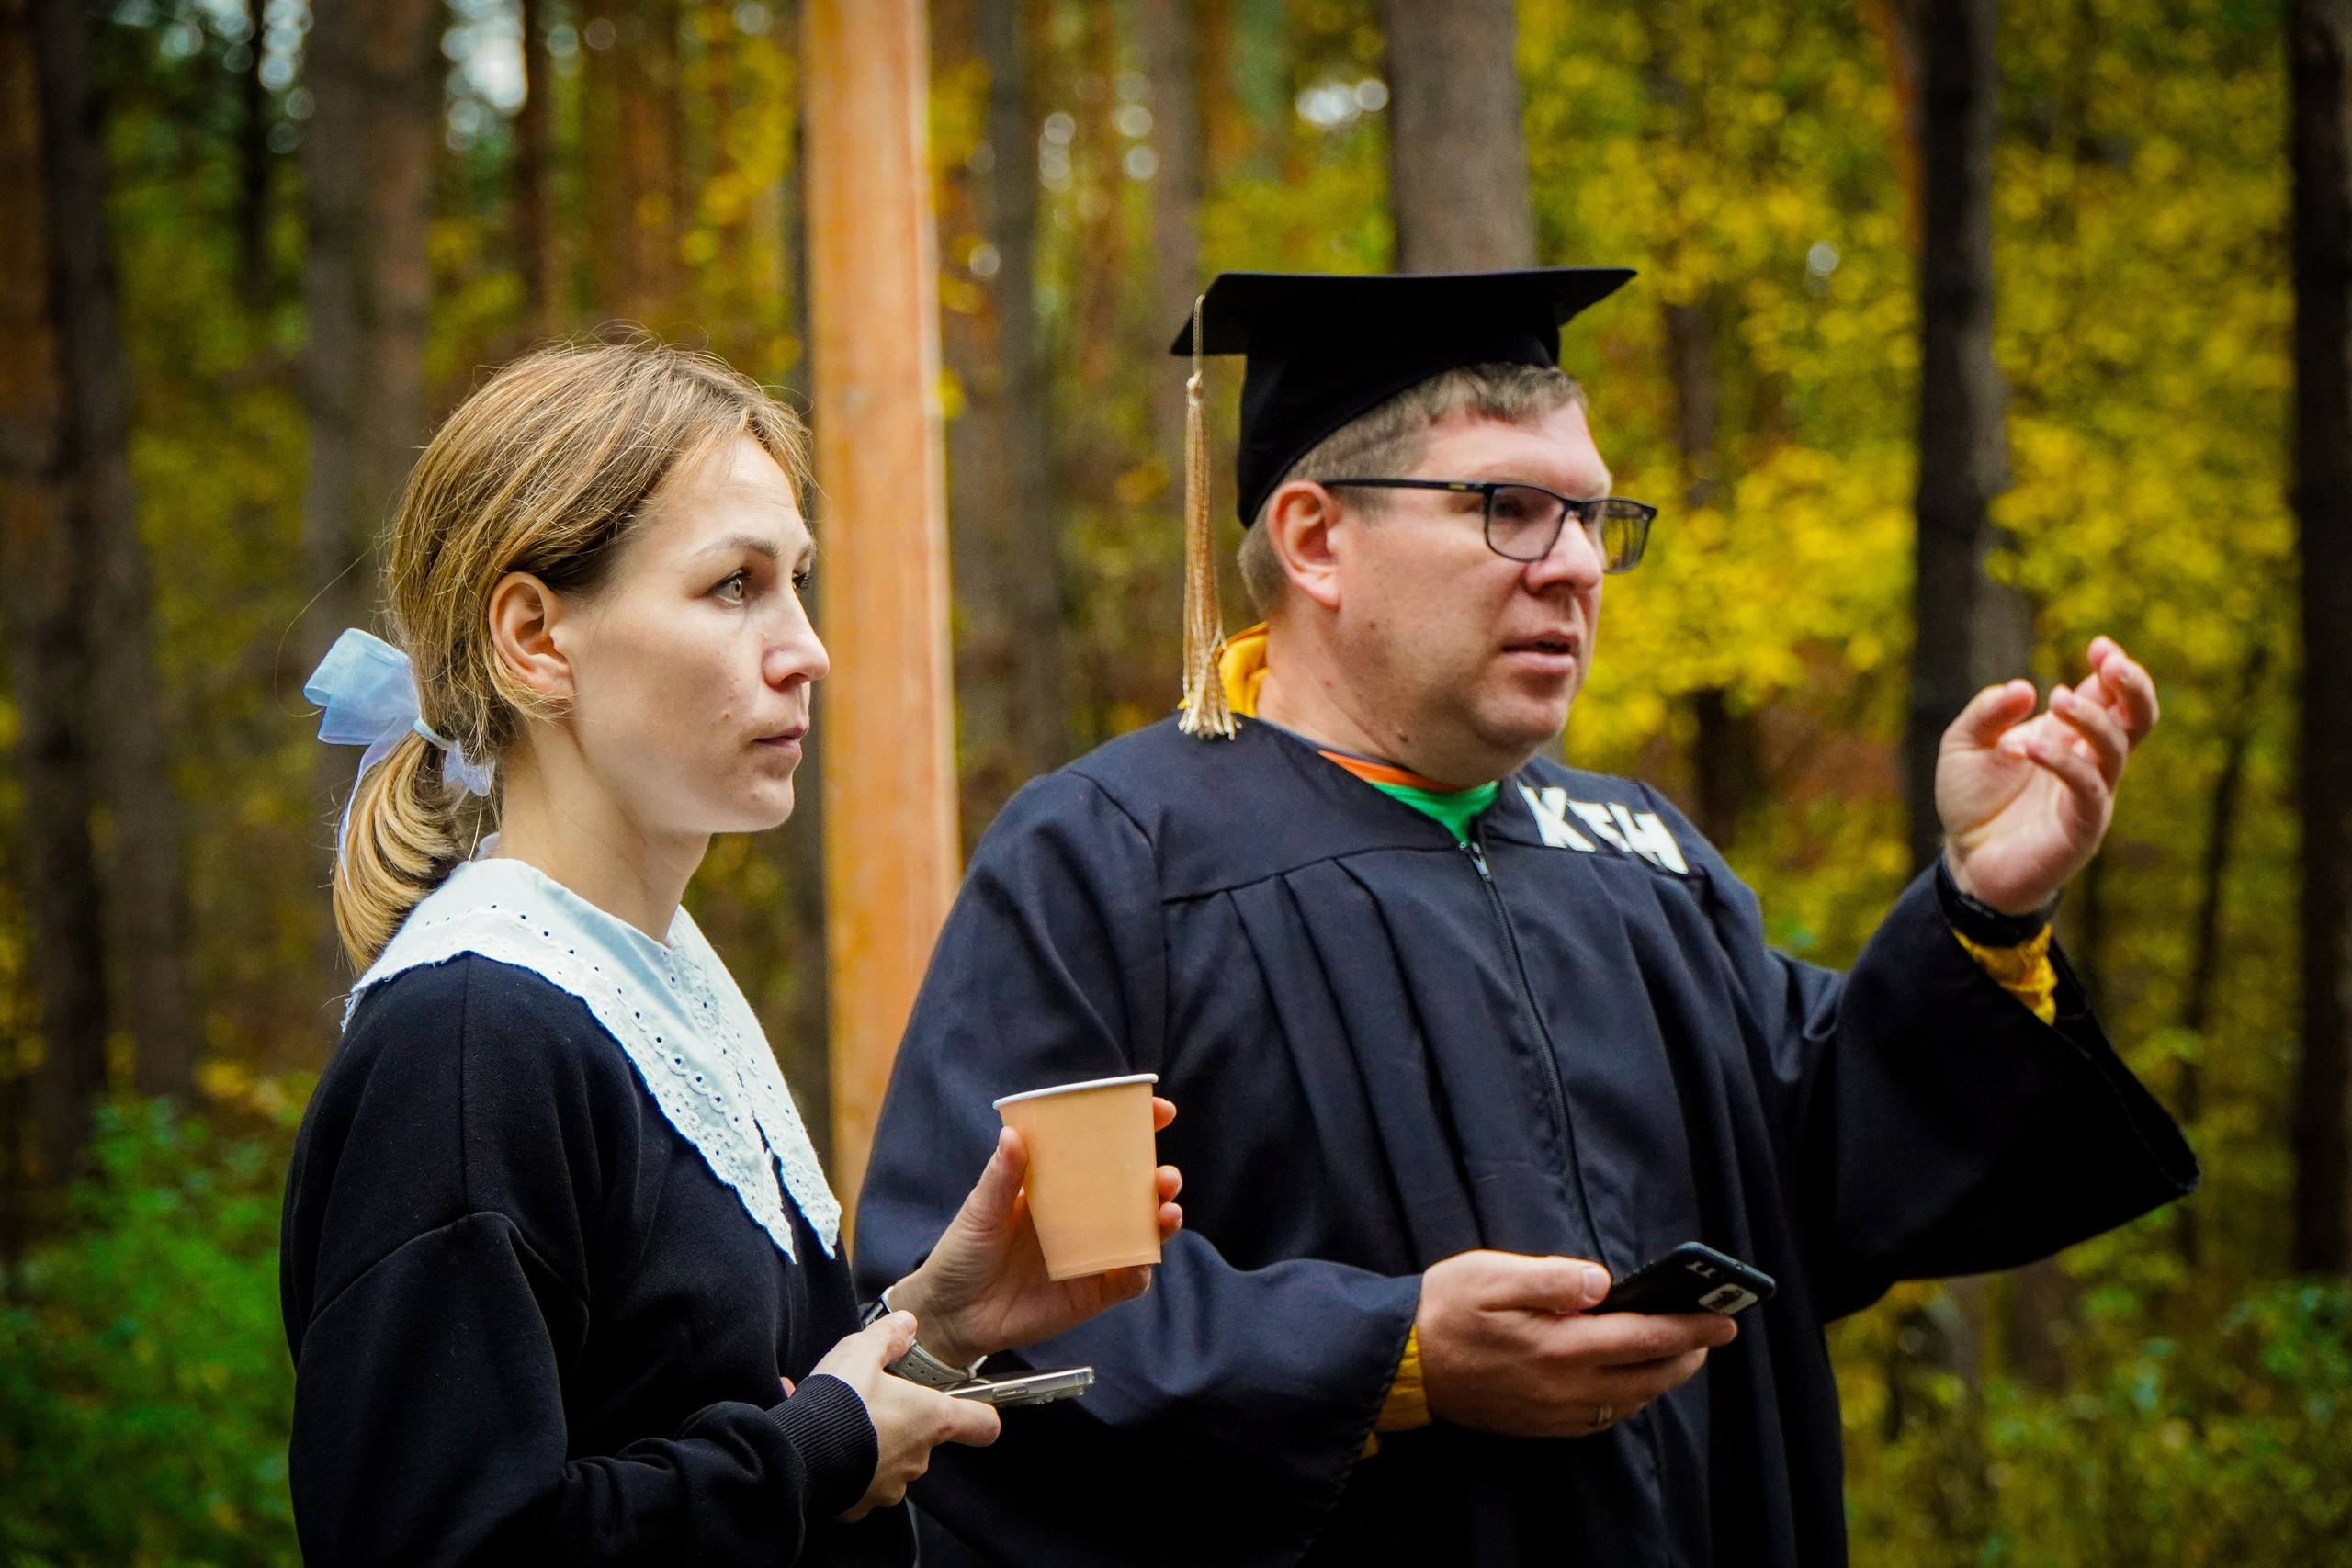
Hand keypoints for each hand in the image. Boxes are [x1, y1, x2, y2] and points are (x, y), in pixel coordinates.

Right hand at [806, 1310, 998, 1521]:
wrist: (798, 1453)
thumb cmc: (840, 1403)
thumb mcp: (862, 1353)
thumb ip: (888, 1336)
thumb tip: (906, 1323)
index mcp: (931, 1419)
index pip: (982, 1424)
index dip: (979, 1413)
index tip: (971, 1407)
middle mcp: (917, 1459)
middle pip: (923, 1437)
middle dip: (898, 1420)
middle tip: (868, 1401)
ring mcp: (889, 1487)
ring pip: (889, 1459)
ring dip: (870, 1442)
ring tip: (836, 1420)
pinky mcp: (859, 1505)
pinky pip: (858, 1481)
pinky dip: (844, 1463)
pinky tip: (819, 1440)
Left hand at [885, 1099, 1184, 1369]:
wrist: (952, 1314)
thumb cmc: (962, 1253)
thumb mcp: (980, 1211)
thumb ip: (1001, 1176)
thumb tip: (1014, 1134)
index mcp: (1059, 1187)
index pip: (1105, 1152)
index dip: (1137, 1131)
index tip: (1160, 1112)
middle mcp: (1082, 1218)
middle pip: (1135, 1192)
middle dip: (1160, 1179)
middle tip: (1164, 1176)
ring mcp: (1091, 1255)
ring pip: (1142, 1233)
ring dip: (1162, 1221)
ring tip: (1167, 1212)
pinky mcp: (1091, 1293)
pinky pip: (1128, 1281)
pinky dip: (1141, 1270)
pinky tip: (1143, 1259)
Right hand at [1415, 1251, 1735, 1438]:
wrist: (1401, 1363)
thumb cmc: (1444, 1309)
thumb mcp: (1491, 1274)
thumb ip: (1550, 1276)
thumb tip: (1602, 1282)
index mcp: (1559, 1346)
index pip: (1645, 1338)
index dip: (1691, 1328)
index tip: (1725, 1317)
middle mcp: (1565, 1387)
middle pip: (1648, 1376)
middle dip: (1688, 1354)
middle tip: (1712, 1331)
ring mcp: (1554, 1412)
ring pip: (1629, 1400)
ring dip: (1662, 1377)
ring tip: (1679, 1351)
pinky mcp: (1541, 1425)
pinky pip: (1602, 1418)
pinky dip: (1628, 1398)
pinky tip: (1628, 1380)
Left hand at [1937, 636, 2158, 913]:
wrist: (1965, 860)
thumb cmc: (1971, 800)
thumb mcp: (1963, 744)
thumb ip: (1988, 712)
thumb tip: (2023, 688)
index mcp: (2068, 736)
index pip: (2109, 697)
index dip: (2114, 670)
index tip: (2101, 646)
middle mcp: (2088, 762)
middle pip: (2136, 720)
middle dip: (2133, 688)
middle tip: (2113, 664)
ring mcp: (2090, 795)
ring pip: (2115, 750)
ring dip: (2091, 719)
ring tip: (2057, 700)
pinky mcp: (2082, 828)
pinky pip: (2089, 790)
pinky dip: (2066, 763)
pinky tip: (2032, 747)